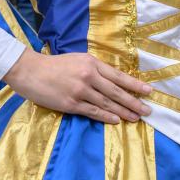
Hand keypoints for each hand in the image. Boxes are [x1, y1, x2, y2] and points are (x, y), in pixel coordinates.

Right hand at [3, 48, 151, 123]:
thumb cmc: (54, 65)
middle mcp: (88, 75)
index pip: (117, 76)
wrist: (31, 71)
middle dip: (133, 101)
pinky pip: (93, 111)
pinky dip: (106, 116)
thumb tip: (112, 80)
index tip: (148, 91)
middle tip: (147, 110)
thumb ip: (94, 68)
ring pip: (107, 103)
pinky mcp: (71, 103)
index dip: (134, 85)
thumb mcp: (77, 59)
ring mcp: (80, 90)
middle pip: (116, 91)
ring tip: (136, 117)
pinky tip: (116, 120)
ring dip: (123, 111)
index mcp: (91, 62)